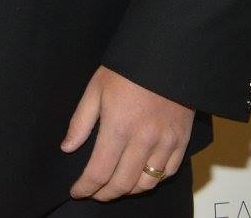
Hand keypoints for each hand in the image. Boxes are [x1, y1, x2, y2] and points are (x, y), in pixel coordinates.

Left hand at [62, 66, 193, 199]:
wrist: (167, 56)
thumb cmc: (128, 69)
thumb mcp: (95, 89)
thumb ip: (81, 122)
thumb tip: (68, 147)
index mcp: (118, 128)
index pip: (99, 172)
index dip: (85, 187)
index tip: (77, 191)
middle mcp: (143, 141)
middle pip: (122, 184)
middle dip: (104, 194)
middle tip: (93, 193)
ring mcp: (166, 143)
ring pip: (147, 183)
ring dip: (128, 190)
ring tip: (115, 186)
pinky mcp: (182, 141)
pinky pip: (168, 172)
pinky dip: (153, 180)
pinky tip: (141, 177)